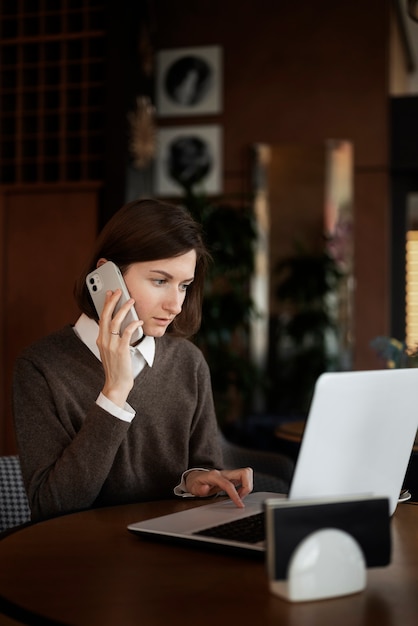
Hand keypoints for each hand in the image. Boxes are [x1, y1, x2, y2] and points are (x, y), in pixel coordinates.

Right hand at [97, 289, 142, 406]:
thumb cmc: (116, 368)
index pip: (101, 317)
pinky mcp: (121, 350)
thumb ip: (113, 338)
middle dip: (112, 301)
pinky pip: (126, 333)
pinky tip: (139, 321)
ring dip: (123, 309)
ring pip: (115, 321)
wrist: (116, 384)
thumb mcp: (110, 351)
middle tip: (118, 291)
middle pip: (106, 316)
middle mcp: (104, 341)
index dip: (105, 304)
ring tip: (131, 301)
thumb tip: (121, 325)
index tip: (109, 294)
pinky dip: (133, 324)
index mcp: (100, 340)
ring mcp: (111, 345)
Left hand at [185, 467, 252, 507]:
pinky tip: (239, 494)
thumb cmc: (196, 483)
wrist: (196, 477)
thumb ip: (199, 489)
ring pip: (246, 474)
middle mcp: (224, 473)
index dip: (236, 495)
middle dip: (247, 486)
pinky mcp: (232, 477)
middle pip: (244, 473)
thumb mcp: (193, 488)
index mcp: (215, 476)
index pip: (229, 485)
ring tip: (240, 496)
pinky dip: (245, 486)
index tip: (239, 504)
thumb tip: (205, 489)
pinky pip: (244, 478)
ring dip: (247, 486)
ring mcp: (229, 474)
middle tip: (241, 497)